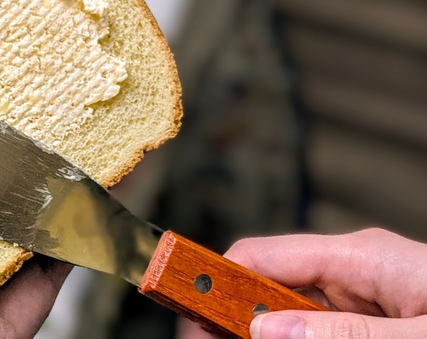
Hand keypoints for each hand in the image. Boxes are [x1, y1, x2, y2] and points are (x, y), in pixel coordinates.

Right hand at [177, 229, 426, 338]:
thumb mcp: (419, 336)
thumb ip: (344, 334)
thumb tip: (266, 328)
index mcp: (359, 256)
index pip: (260, 255)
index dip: (214, 280)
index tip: (184, 314)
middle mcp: (350, 273)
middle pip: (264, 292)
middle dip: (232, 324)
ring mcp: (357, 301)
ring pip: (285, 320)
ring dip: (257, 338)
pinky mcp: (365, 323)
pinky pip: (311, 330)